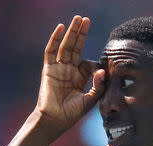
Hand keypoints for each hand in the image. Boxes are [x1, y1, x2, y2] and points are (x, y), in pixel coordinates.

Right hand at [36, 16, 104, 130]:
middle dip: (82, 34)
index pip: (89, 64)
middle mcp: (69, 71)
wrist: (55, 120)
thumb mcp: (90, 100)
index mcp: (80, 79)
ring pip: (66, 46)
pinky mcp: (49, 69)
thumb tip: (103, 70)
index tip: (102, 71)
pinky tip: (61, 27)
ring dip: (72, 32)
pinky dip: (55, 39)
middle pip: (76, 48)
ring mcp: (59, 69)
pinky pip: (51, 51)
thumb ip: (98, 86)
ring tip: (78, 19)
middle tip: (87, 20)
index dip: (96, 65)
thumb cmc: (72, 114)